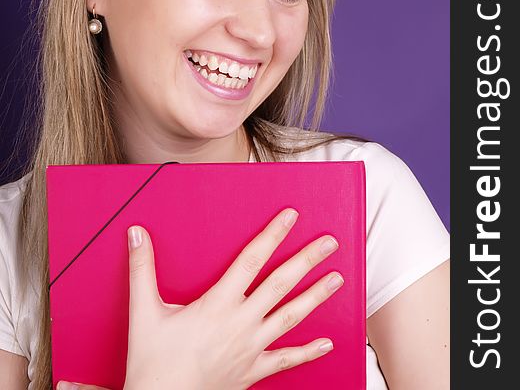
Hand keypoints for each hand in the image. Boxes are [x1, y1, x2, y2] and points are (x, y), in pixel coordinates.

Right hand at [59, 208, 343, 389]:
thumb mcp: (143, 311)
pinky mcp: (253, 369)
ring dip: (316, 296)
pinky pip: (286, 360)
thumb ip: (142, 269)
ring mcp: (251, 347)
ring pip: (291, 316)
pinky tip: (326, 343)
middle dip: (307, 259)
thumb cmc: (153, 361)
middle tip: (329, 243)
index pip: (251, 259)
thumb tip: (137, 235)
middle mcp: (241, 321)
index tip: (291, 217)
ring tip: (337, 279)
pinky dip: (308, 352)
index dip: (272, 235)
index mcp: (218, 303)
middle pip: (280, 283)